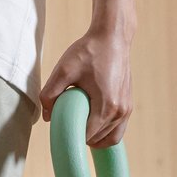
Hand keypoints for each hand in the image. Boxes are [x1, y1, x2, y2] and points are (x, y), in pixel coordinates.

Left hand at [38, 26, 132, 147]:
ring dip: (95, 137)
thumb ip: (49, 94)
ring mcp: (127, 109)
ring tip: (78, 127)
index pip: (87, 136)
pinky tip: (91, 123)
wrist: (113, 36)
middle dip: (81, 136)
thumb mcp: (63, 70)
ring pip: (111, 138)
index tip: (59, 131)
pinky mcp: (129, 104)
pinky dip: (105, 131)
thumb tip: (47, 117)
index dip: (71, 137)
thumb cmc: (89, 51)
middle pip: (98, 140)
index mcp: (106, 107)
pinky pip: (118, 128)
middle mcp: (120, 112)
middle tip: (66, 125)